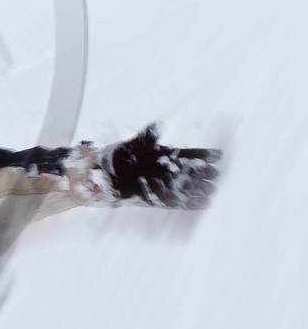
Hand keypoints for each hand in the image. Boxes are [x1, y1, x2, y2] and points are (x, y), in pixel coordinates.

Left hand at [98, 124, 219, 209]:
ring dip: (200, 190)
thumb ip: (148, 135)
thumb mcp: (136, 142)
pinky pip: (179, 202)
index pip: (191, 154)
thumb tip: (159, 124)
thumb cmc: (125, 153)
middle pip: (192, 172)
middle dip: (204, 173)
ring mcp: (167, 184)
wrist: (109, 172)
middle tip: (217, 175)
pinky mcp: (160, 198)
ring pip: (188, 187)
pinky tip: (205, 204)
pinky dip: (191, 203)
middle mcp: (171, 170)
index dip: (205, 155)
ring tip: (213, 191)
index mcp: (169, 155)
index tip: (220, 155)